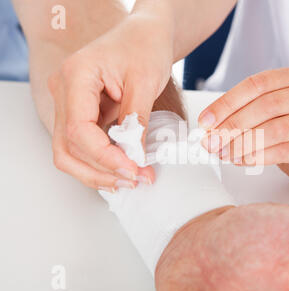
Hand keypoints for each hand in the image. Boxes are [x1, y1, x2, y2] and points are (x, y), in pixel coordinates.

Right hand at [48, 12, 174, 190]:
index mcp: (76, 76)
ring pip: (71, 152)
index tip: (132, 169)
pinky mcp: (82, 113)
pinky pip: (84, 145)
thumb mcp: (145, 82)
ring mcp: (70, 104)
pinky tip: (124, 169)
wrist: (145, 34)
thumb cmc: (144, 47)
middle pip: (68, 147)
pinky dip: (102, 161)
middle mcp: (65, 91)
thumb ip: (136, 121)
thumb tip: (134, 157)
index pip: (78, 130)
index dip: (104, 156)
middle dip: (101, 171)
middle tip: (134, 180)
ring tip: (131, 179)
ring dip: (99, 172)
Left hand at [199, 68, 288, 180]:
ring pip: (277, 129)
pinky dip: (259, 156)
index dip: (227, 103)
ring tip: (224, 152)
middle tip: (212, 141)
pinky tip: (242, 160)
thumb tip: (209, 129)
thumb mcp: (264, 110)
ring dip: (244, 143)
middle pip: (268, 105)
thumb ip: (240, 113)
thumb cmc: (286, 123)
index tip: (206, 121)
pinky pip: (285, 151)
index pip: (257, 84)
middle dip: (234, 125)